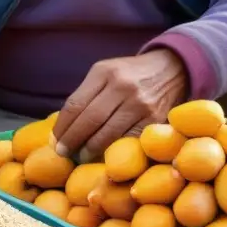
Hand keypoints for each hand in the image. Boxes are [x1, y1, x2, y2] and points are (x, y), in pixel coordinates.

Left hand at [52, 50, 187, 160]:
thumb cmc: (130, 74)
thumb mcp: (107, 72)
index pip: (75, 104)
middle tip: (63, 153)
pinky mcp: (154, 120)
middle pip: (89, 120)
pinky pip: (128, 140)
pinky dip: (113, 151)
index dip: (62, 126)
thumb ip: (87, 95)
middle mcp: (122, 86)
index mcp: (104, 71)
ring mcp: (140, 104)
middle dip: (72, 141)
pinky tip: (104, 156)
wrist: (172, 68)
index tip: (54, 140)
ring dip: (90, 150)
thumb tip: (62, 129)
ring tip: (81, 157)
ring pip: (107, 134)